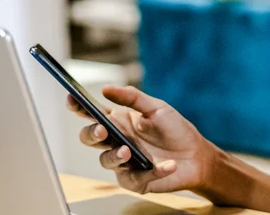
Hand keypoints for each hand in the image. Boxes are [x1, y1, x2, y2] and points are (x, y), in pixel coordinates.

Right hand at [68, 85, 217, 193]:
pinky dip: (153, 171)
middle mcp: (116, 141)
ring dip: (115, 155)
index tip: (72, 98)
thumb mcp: (156, 107)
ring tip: (129, 151)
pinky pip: (135, 178)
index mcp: (118, 122)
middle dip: (92, 133)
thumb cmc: (175, 129)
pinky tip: (167, 165)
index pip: (91, 114)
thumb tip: (105, 89)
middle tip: (102, 129)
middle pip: (90, 138)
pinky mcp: (136, 181)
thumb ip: (132, 97)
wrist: (197, 155)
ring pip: (106, 160)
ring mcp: (123, 163)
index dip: (78, 107)